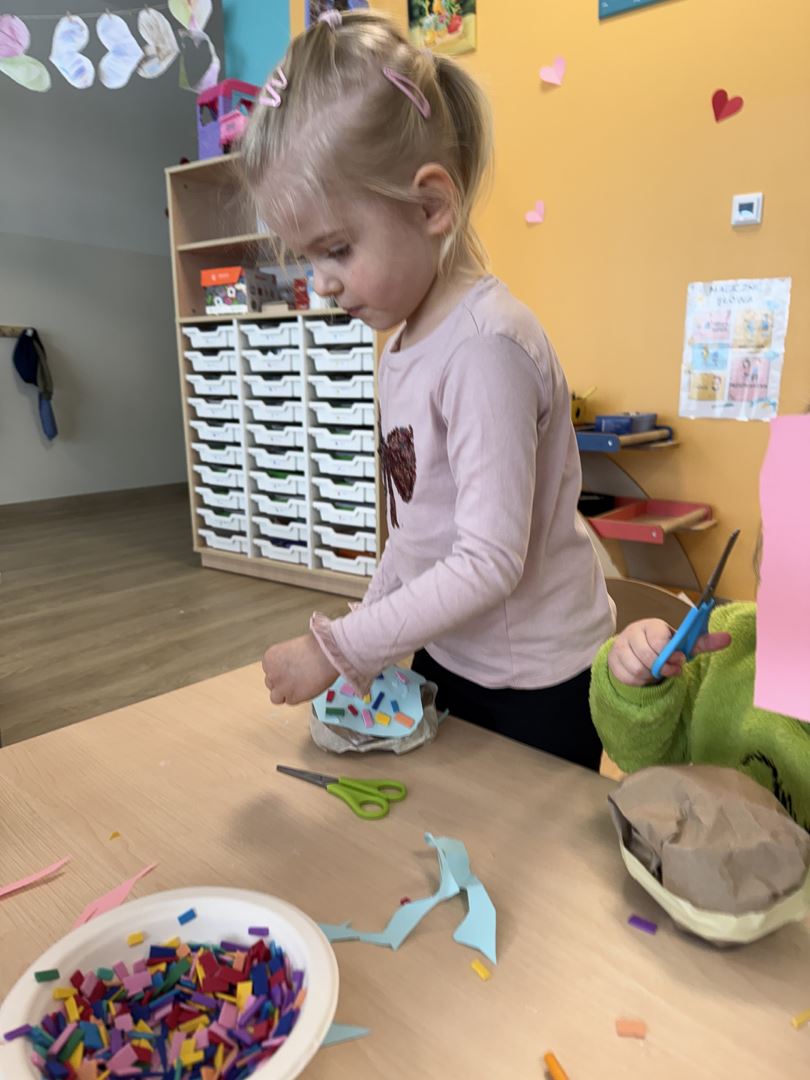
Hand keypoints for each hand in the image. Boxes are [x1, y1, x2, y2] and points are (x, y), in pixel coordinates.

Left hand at [262, 632, 337, 705]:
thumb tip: (288, 670)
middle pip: (271, 683)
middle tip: (297, 679)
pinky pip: (291, 701)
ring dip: (286, 693)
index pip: (269, 671)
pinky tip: (307, 688)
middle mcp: (271, 673)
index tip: (290, 671)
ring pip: (276, 697)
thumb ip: (286, 661)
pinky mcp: (291, 697)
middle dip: (282, 683)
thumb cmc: (316, 647)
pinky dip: (298, 698)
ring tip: (301, 686)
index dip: (281, 672)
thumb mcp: (293, 649)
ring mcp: (280, 687)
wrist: (327, 654)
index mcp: (270, 658)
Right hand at [607, 618, 731, 686]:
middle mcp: (633, 632)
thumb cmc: (663, 646)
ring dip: (651, 676)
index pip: (659, 640)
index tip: (680, 660)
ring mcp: (620, 646)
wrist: (636, 648)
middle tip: (671, 671)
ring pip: (637, 669)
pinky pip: (627, 677)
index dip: (671, 655)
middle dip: (663, 668)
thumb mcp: (683, 644)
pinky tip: (645, 676)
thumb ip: (704, 642)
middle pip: (647, 657)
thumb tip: (728, 638)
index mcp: (651, 625)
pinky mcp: (613, 660)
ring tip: (657, 673)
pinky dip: (639, 681)